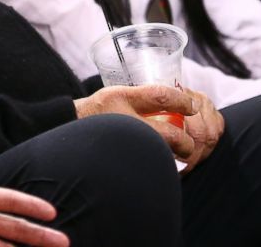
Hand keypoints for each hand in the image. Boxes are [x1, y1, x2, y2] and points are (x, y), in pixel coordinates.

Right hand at [74, 84, 223, 169]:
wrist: (67, 128)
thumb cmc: (97, 112)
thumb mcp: (116, 94)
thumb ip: (143, 97)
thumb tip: (180, 101)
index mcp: (120, 98)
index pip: (160, 96)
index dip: (183, 101)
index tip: (193, 106)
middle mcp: (121, 120)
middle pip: (167, 134)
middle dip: (185, 141)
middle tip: (189, 143)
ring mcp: (122, 142)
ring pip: (160, 154)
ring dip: (175, 157)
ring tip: (181, 156)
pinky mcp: (119, 160)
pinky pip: (147, 166)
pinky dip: (160, 167)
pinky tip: (163, 166)